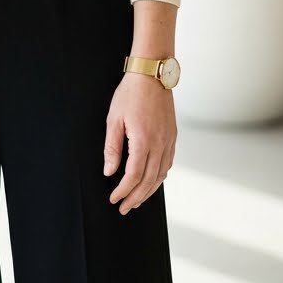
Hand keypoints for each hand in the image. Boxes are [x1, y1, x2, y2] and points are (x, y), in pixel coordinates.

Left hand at [103, 72, 176, 213]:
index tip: (114, 199)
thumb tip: (110, 171)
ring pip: (161, 175)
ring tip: (137, 200)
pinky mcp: (172, 136)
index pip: (133, 176)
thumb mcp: (114, 119)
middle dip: (136, 197)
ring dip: (149, 191)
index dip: (123, 191)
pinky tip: (152, 181)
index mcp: (143, 140)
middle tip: (124, 208)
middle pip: (149, 180)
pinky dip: (160, 177)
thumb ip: (112, 147)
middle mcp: (160, 143)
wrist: (152, 74)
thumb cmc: (131, 93)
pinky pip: (168, 163)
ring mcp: (169, 140)